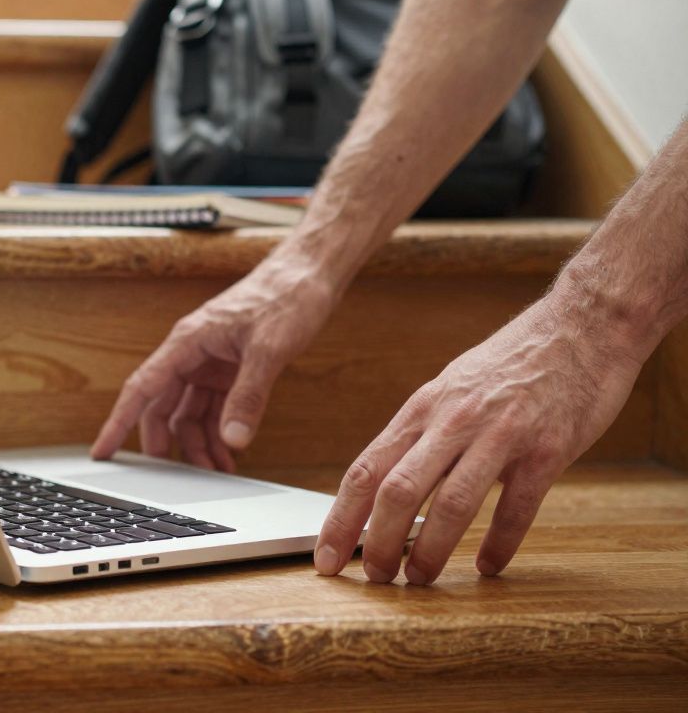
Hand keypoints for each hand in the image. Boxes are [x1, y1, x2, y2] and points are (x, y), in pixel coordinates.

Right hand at [91, 250, 337, 470]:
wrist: (311, 272)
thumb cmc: (286, 295)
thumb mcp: (269, 349)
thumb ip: (249, 396)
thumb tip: (233, 440)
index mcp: (188, 342)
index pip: (142, 388)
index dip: (119, 422)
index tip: (102, 451)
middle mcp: (193, 353)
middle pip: (162, 406)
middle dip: (167, 443)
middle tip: (173, 479)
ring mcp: (211, 362)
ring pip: (189, 411)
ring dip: (198, 442)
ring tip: (217, 471)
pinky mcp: (231, 368)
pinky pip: (214, 407)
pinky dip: (219, 431)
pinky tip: (230, 451)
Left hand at [313, 293, 646, 584]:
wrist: (581, 327)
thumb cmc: (511, 363)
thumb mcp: (450, 388)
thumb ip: (420, 432)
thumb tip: (384, 482)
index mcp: (422, 409)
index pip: (366, 470)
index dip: (340, 518)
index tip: (326, 557)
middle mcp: (453, 421)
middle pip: (397, 490)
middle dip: (377, 542)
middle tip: (374, 579)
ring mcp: (500, 434)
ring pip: (452, 503)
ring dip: (430, 550)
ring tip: (419, 580)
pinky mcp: (546, 449)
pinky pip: (517, 507)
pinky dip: (499, 543)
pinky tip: (488, 566)